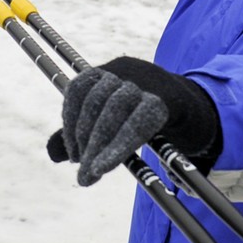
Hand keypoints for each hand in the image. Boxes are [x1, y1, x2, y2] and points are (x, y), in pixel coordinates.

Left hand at [45, 56, 220, 186]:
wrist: (189, 108)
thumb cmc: (141, 114)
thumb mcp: (110, 119)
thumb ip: (81, 132)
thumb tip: (52, 154)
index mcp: (108, 70)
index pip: (79, 88)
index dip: (70, 120)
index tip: (71, 153)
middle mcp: (124, 70)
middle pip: (95, 101)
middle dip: (83, 139)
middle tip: (81, 171)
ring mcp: (144, 83)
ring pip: (114, 111)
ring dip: (98, 146)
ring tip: (92, 172)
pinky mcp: (163, 101)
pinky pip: (136, 124)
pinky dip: (117, 147)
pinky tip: (105, 166)